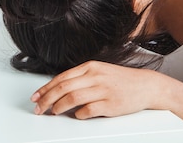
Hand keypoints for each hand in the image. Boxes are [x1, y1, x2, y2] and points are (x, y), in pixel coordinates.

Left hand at [31, 60, 159, 118]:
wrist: (146, 85)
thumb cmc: (121, 80)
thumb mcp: (99, 72)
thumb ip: (81, 78)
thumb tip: (58, 89)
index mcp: (90, 67)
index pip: (61, 78)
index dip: (46, 88)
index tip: (36, 96)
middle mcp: (95, 76)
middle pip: (63, 88)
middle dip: (47, 99)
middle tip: (38, 108)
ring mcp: (103, 90)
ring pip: (72, 98)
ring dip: (59, 107)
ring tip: (53, 112)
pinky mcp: (110, 104)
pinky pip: (88, 110)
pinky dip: (79, 114)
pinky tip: (76, 115)